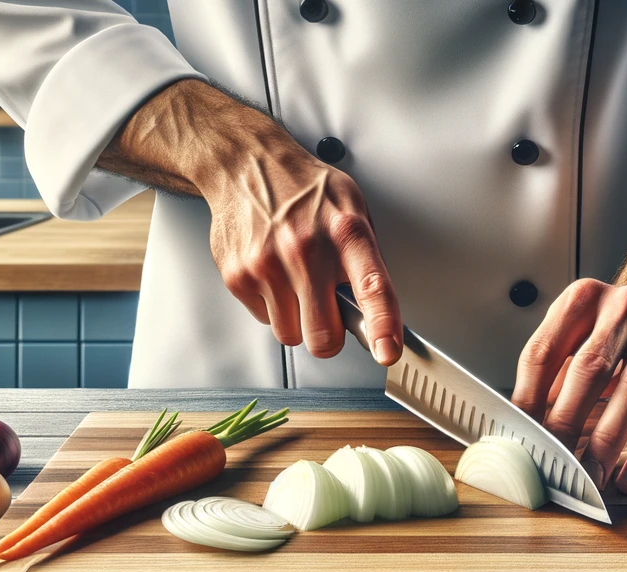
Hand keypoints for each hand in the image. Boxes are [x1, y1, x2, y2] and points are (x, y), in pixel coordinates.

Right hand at [99, 80, 401, 363]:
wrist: (246, 163)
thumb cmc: (304, 190)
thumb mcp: (352, 208)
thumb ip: (367, 259)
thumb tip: (377, 309)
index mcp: (346, 233)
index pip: (372, 287)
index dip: (383, 325)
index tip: (387, 352)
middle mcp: (306, 249)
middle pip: (323, 336)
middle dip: (328, 337)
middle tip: (326, 314)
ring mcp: (269, 264)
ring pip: (291, 334)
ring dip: (297, 320)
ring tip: (295, 283)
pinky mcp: (239, 275)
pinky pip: (265, 319)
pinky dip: (272, 306)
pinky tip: (273, 274)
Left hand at [511, 280, 626, 493]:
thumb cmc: (613, 334)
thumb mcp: (575, 337)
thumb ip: (549, 376)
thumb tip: (518, 431)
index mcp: (582, 300)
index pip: (543, 353)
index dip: (527, 400)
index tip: (519, 439)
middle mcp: (624, 309)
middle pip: (589, 368)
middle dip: (566, 423)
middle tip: (551, 463)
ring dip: (608, 440)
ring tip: (590, 477)